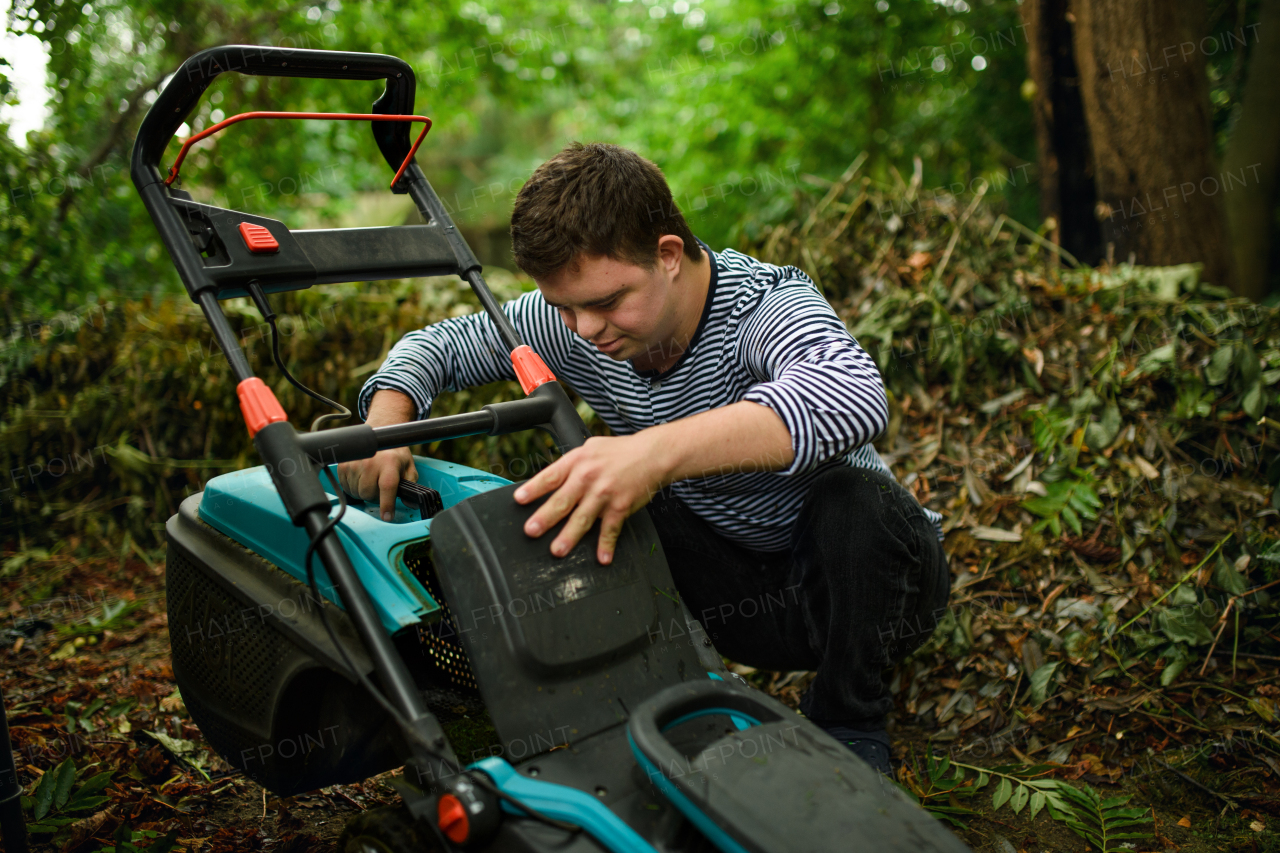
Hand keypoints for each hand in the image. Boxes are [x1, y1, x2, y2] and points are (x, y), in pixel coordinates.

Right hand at [337, 389, 417, 519]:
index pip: (387, 487)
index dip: (387, 504)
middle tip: (380, 488)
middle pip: (368, 493)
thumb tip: (411, 503)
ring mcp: (355, 463)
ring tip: (371, 481)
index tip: (387, 517)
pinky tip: (361, 479)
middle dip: (375, 497)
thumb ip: (411, 485)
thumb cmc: (395, 454)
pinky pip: (345, 486)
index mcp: (389, 463)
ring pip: (356, 492)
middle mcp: (371, 462)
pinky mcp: (343, 464)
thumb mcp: (408, 468)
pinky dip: (353, 487)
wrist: (379, 436)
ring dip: (363, 492)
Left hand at [513, 433, 671, 564]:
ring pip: (583, 518)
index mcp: (577, 461)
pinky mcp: (621, 505)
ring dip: (569, 536)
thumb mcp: (590, 449)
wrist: (652, 454)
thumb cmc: (619, 453)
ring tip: (557, 550)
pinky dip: (606, 545)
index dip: (533, 488)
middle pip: (562, 500)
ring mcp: (604, 492)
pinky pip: (611, 529)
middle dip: (545, 517)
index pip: (550, 476)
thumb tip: (548, 484)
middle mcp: (588, 476)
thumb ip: (570, 466)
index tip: (519, 500)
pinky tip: (602, 557)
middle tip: (531, 530)